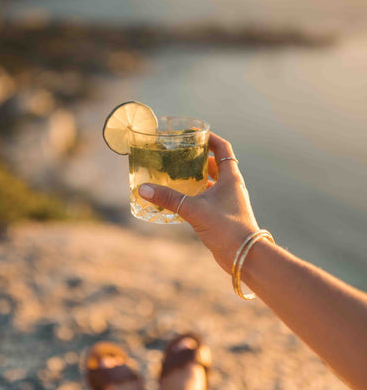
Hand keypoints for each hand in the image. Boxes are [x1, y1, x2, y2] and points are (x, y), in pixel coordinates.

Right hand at [139, 133, 259, 273]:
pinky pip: (208, 199)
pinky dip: (196, 195)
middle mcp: (232, 187)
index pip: (223, 148)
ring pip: (212, 183)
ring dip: (197, 178)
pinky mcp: (223, 216)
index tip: (194, 134)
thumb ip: (169, 199)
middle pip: (216, 164)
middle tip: (180, 155)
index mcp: (231, 177)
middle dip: (199, 158)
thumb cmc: (226, 228)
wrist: (245, 256)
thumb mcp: (194, 210)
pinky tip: (181, 200)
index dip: (210, 138)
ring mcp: (228, 202)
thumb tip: (144, 189)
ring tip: (177, 175)